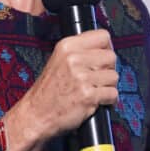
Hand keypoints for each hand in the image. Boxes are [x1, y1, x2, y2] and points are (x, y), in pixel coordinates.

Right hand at [2, 29, 118, 150]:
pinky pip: (112, 94)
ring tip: (93, 91)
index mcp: (67, 46)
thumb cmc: (48, 91)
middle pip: (111, 57)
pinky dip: (108, 100)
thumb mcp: (59, 60)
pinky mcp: (88, 95)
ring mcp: (81, 77)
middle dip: (108, 69)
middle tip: (97, 78)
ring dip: (107, 86)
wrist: (35, 115)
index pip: (102, 36)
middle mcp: (74, 59)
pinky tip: (95, 101)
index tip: (102, 58)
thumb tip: (105, 48)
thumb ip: (80, 51)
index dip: (106, 48)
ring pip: (114, 76)